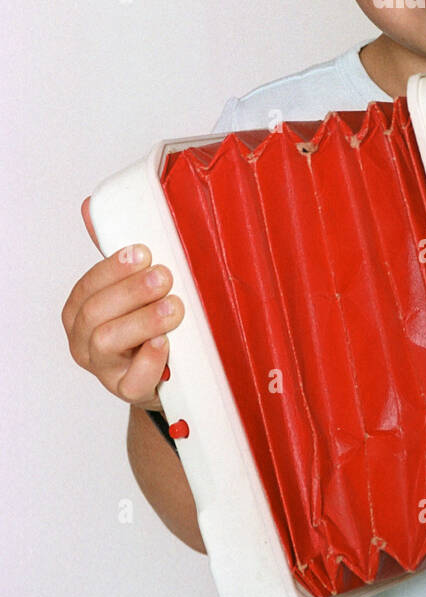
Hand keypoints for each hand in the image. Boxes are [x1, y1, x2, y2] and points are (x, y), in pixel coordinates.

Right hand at [62, 198, 184, 411]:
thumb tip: (91, 206)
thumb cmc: (146, 321)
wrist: (166, 371)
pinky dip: (149, 361)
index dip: (113, 268)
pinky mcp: (128, 391)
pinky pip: (131, 381)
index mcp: (81, 310)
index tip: (143, 252)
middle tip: (165, 277)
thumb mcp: (132, 285)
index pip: (88, 285)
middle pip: (95, 313)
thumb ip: (115, 251)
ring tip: (174, 307)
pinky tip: (165, 344)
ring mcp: (104, 369)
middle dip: (131, 291)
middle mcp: (85, 340)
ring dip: (142, 320)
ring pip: (106, 342)